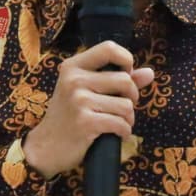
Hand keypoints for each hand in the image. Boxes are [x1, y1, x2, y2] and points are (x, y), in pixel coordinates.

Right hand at [22, 41, 154, 178]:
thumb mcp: (86, 91)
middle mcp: (74, 79)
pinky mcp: (85, 121)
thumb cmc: (69, 116)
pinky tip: (115, 135)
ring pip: (126, 105)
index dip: (126, 60)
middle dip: (132, 97)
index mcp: (73, 67)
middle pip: (125, 80)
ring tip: (117, 123)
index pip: (109, 48)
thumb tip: (149, 73)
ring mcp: (79, 100)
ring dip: (128, 118)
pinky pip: (121, 123)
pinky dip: (124, 132)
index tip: (125, 76)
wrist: (45, 147)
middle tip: (121, 107)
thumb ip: (118, 80)